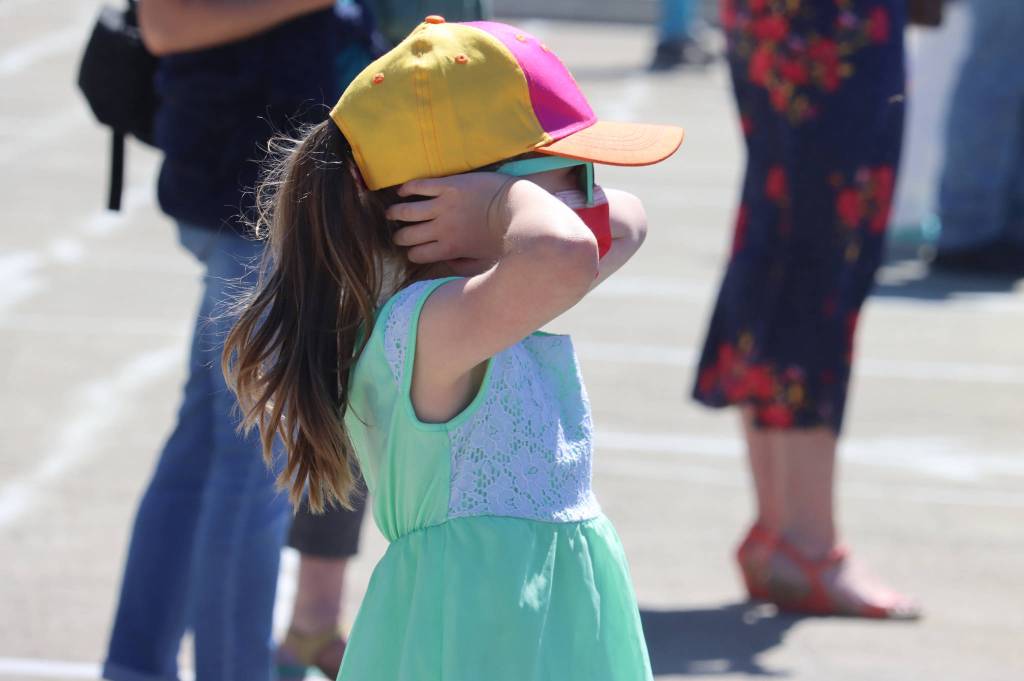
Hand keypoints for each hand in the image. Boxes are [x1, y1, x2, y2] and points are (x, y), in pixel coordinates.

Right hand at [386, 173, 516, 265]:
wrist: (519, 209)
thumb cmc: (506, 237)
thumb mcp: (485, 261)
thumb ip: (464, 265)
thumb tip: (447, 264)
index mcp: (449, 249)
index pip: (417, 255)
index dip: (411, 253)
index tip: (411, 249)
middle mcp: (441, 229)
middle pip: (407, 236)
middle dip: (399, 237)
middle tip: (398, 233)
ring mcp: (443, 206)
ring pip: (406, 211)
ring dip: (395, 213)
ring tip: (391, 212)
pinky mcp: (448, 185)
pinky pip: (419, 186)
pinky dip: (406, 188)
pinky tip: (402, 190)